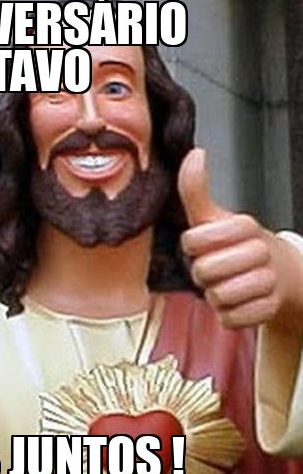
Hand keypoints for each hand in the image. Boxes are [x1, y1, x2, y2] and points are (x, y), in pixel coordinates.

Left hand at [178, 148, 302, 329]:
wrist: (281, 275)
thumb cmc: (239, 246)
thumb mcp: (213, 217)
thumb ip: (196, 190)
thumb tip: (194, 154)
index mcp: (244, 226)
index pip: (194, 240)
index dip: (192, 246)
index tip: (204, 243)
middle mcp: (261, 251)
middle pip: (204, 271)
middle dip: (203, 273)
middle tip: (216, 268)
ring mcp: (268, 281)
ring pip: (218, 296)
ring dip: (215, 295)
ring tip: (226, 285)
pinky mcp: (269, 309)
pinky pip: (232, 318)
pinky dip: (229, 314)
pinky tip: (239, 302)